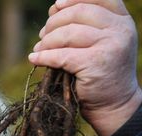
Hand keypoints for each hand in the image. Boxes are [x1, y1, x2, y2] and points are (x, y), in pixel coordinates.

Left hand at [28, 0, 141, 135]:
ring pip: (68, 33)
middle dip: (54, 23)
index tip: (56, 6)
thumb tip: (54, 7)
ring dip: (47, 41)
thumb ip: (83, 24)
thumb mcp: (99, 42)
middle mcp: (120, 29)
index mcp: (122, 20)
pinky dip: (44, 57)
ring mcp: (110, 45)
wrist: (113, 103)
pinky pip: (61, 55)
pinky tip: (35, 59)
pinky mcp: (96, 63)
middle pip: (78, 13)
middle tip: (43, 36)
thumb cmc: (101, 71)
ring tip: (39, 49)